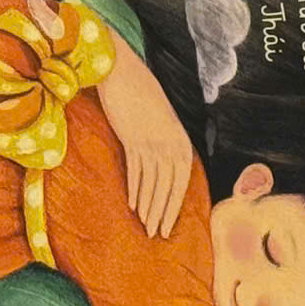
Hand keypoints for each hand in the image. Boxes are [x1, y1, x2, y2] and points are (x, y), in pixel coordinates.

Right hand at [95, 36, 191, 238]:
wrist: (122, 71)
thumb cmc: (142, 93)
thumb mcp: (162, 119)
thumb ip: (165, 141)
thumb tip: (164, 167)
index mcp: (180, 139)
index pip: (182, 180)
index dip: (175, 205)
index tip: (169, 225)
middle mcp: (169, 142)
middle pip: (168, 186)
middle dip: (162, 212)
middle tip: (157, 234)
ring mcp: (150, 141)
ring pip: (151, 183)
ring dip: (148, 206)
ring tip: (145, 225)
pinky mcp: (132, 139)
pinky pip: (135, 171)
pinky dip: (134, 189)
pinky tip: (132, 204)